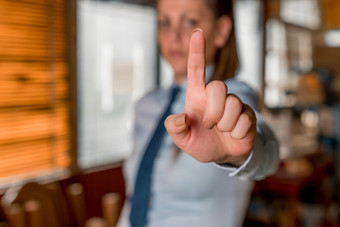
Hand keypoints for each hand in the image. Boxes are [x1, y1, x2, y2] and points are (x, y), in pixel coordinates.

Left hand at [164, 29, 256, 165]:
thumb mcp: (182, 140)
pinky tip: (234, 135)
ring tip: (222, 131)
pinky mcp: (248, 114)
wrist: (223, 156)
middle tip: (210, 125)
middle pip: (218, 86)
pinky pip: (244, 120)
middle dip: (213, 111)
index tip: (197, 32)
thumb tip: (181, 117)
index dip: (196, 51)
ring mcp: (234, 104)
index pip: (196, 70)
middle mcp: (216, 96)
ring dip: (225, 125)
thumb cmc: (201, 143)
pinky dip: (236, 134)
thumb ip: (175, 129)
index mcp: (197, 97)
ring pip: (233, 104)